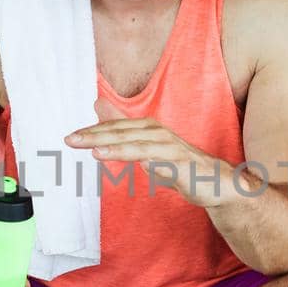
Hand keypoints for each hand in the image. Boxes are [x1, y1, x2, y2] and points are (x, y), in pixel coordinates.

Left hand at [65, 98, 225, 206]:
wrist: (216, 182)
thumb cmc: (179, 164)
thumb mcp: (145, 145)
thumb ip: (122, 126)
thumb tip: (97, 104)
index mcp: (148, 128)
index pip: (115, 128)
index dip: (93, 131)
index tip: (70, 137)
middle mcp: (159, 134)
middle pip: (123, 133)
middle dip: (95, 136)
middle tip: (70, 140)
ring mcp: (171, 148)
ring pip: (140, 146)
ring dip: (117, 147)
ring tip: (93, 150)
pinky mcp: (182, 165)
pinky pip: (162, 163)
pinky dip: (146, 162)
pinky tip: (136, 164)